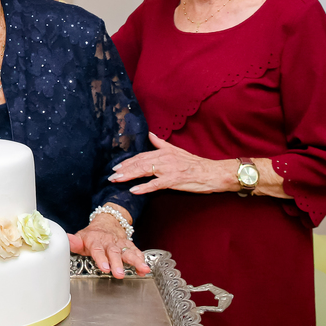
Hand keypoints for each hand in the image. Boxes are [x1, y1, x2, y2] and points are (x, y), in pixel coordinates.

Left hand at [68, 212, 148, 278]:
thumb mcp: (81, 237)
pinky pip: (136, 252)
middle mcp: (110, 243)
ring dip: (136, 261)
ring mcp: (120, 244)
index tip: (104, 267)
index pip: (98, 250)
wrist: (107, 222)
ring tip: (142, 269)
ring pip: (128, 252)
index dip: (101, 259)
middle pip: (114, 253)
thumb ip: (74, 242)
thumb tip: (66, 240)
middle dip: (117, 263)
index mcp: (96, 241)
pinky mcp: (129, 246)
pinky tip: (145, 269)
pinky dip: (141, 260)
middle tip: (119, 274)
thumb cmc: (92, 235)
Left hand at [108, 132, 237, 194]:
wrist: (213, 172)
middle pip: (139, 163)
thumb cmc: (195, 164)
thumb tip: (150, 134)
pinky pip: (156, 184)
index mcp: (164, 152)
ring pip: (144, 171)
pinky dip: (144, 187)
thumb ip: (161, 143)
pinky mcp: (174, 180)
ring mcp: (169, 169)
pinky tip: (134, 190)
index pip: (141, 156)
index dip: (128, 161)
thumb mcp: (177, 150)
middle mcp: (164, 158)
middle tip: (111, 175)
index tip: (116, 166)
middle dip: (124, 169)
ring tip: (117, 180)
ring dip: (129, 176)